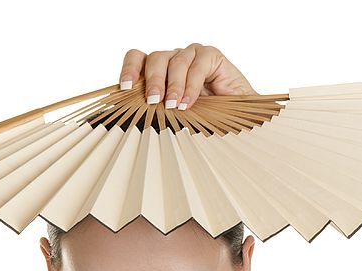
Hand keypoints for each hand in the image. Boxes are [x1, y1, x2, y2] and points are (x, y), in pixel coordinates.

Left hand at [118, 43, 257, 109]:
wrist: (237, 122)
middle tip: (154, 101)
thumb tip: (132, 115)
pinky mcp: (211, 56)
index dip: (129, 69)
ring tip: (175, 106)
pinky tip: (190, 102)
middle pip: (154, 58)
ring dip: (173, 85)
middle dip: (152, 81)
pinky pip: (197, 64)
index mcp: (160, 73)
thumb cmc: (203, 121)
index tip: (125, 87)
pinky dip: (192, 84)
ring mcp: (192, 56)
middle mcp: (174, 61)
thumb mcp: (173, 117)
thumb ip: (155, 111)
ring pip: (175, 60)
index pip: (138, 59)